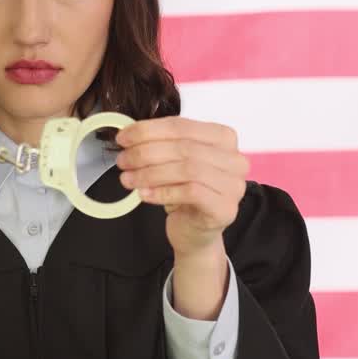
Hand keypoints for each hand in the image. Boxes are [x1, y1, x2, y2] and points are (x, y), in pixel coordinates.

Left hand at [114, 116, 249, 257]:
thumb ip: (159, 145)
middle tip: (123, 161)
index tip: (123, 138)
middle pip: (184, 147)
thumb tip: (129, 135)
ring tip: (128, 179)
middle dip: (146, 152)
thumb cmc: (184, 193)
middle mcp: (234, 159)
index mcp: (223, 138)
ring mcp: (233, 185)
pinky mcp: (225, 208)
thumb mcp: (173, 162)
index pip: (182, 126)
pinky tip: (144, 194)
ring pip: (187, 169)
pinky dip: (163, 192)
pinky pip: (191, 193)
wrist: (195, 231)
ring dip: (151, 173)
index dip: (148, 130)